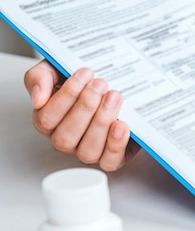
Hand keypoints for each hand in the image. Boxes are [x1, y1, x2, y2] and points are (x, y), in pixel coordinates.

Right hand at [23, 60, 139, 170]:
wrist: (116, 82)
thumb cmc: (85, 80)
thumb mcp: (55, 69)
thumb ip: (39, 78)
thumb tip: (38, 99)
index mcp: (48, 121)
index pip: (47, 118)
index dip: (66, 96)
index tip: (85, 73)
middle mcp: (66, 139)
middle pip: (66, 137)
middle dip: (85, 107)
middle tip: (100, 84)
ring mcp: (87, 150)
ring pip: (87, 151)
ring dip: (101, 122)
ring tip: (114, 97)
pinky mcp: (111, 156)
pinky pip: (110, 162)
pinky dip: (116, 144)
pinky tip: (121, 125)